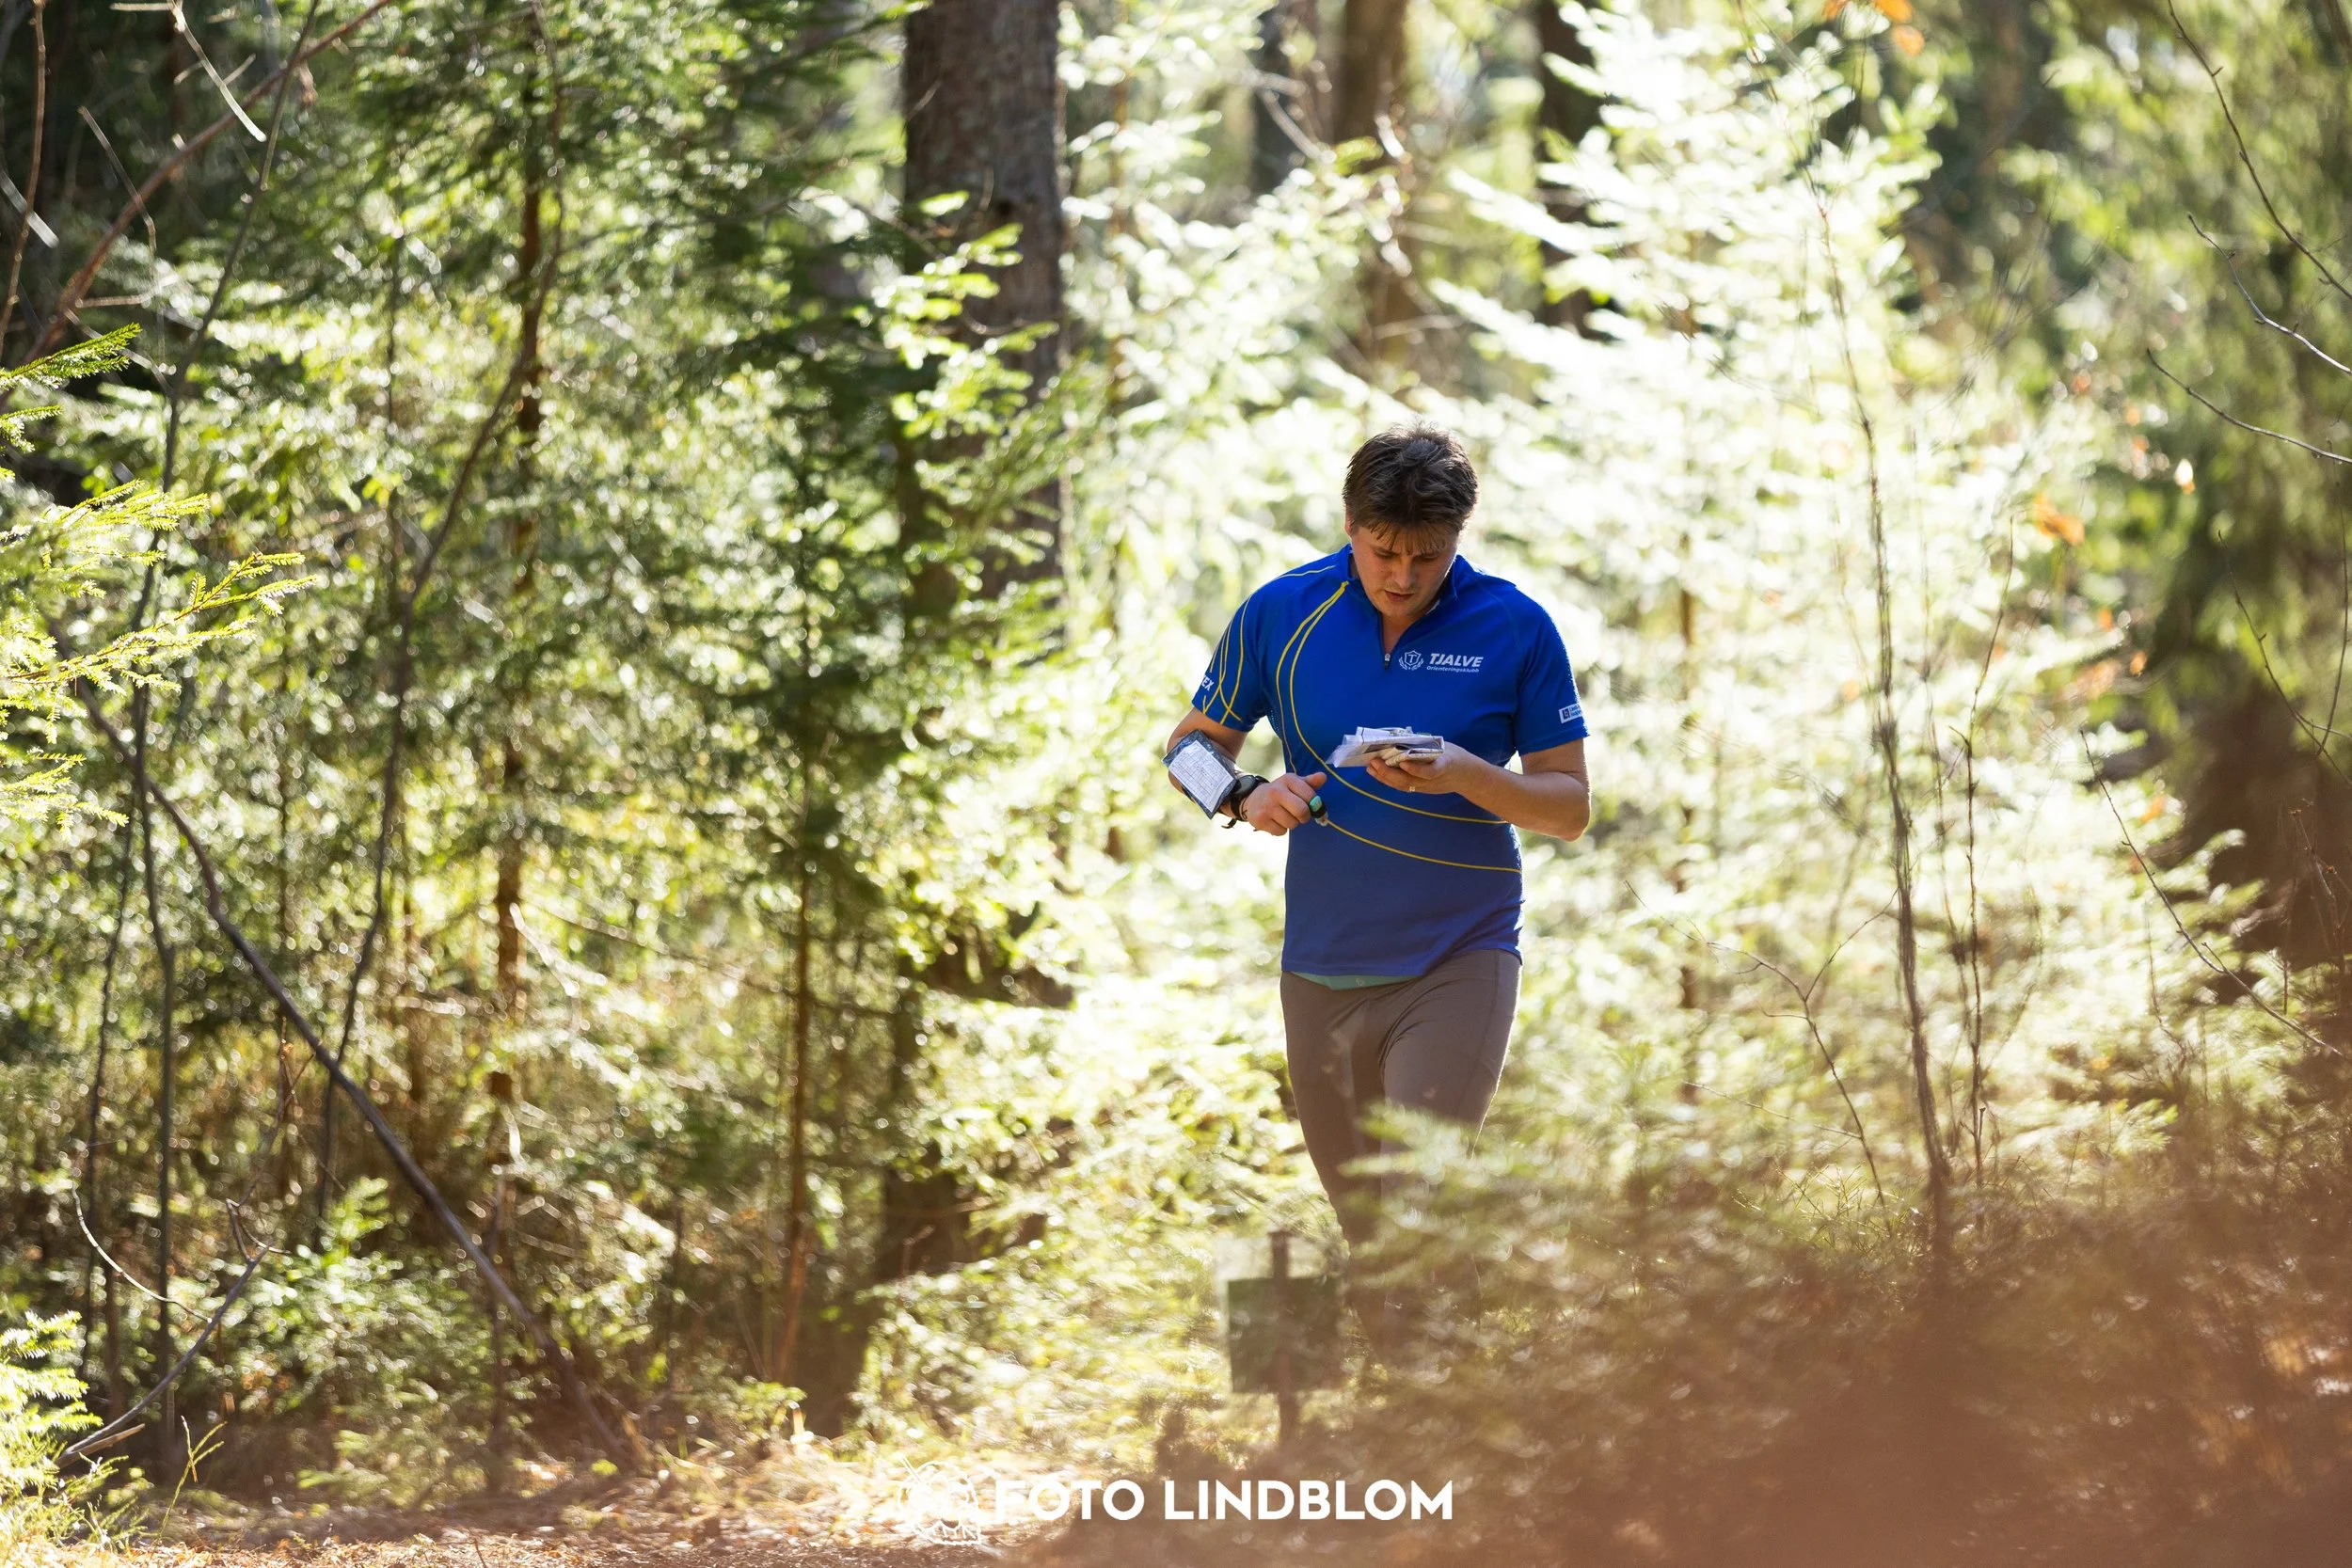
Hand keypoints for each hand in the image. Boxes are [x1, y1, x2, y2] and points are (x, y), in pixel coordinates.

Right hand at [1242, 771, 1327, 834]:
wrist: (1253, 799)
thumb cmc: (1281, 792)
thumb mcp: (1294, 784)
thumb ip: (1310, 782)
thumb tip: (1323, 777)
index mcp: (1288, 780)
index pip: (1310, 796)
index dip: (1315, 805)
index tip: (1311, 806)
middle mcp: (1276, 791)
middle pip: (1302, 811)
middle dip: (1305, 817)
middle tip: (1300, 815)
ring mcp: (1267, 806)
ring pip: (1292, 824)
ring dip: (1292, 823)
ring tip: (1285, 816)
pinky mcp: (1260, 820)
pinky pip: (1281, 832)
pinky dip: (1282, 830)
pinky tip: (1276, 821)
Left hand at [1366, 740, 1484, 797]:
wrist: (1467, 776)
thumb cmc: (1455, 756)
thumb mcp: (1445, 747)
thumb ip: (1427, 745)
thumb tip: (1402, 738)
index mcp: (1444, 766)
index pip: (1430, 772)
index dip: (1416, 770)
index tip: (1403, 763)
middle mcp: (1433, 780)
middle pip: (1409, 781)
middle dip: (1389, 772)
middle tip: (1374, 762)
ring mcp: (1426, 787)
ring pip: (1403, 785)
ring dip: (1384, 777)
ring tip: (1371, 768)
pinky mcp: (1421, 790)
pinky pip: (1403, 787)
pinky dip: (1389, 780)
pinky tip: (1378, 773)